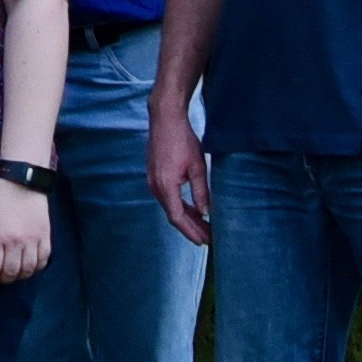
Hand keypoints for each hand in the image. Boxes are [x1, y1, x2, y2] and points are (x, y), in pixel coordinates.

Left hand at [0, 181, 51, 284]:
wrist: (23, 184)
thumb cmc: (0, 200)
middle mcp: (16, 242)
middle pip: (11, 271)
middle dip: (5, 279)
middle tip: (2, 279)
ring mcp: (33, 241)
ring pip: (29, 269)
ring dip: (21, 276)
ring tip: (16, 275)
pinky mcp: (46, 238)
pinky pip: (43, 260)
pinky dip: (37, 268)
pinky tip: (31, 267)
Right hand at [149, 102, 210, 248]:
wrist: (165, 120)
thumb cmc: (182, 140)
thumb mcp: (198, 167)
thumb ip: (201, 191)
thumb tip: (205, 213)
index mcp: (165, 186)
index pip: (177, 217)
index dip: (191, 231)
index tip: (205, 241)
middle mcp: (155, 186)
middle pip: (173, 215)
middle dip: (191, 228)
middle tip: (208, 238)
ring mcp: (153, 181)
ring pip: (170, 207)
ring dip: (186, 218)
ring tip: (204, 227)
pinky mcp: (155, 176)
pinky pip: (167, 197)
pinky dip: (180, 206)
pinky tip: (193, 209)